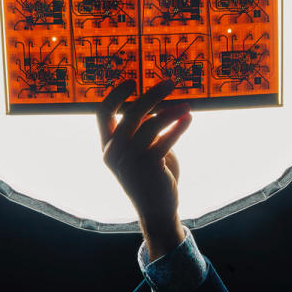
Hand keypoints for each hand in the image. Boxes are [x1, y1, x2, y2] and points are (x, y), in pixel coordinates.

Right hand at [98, 78, 191, 259]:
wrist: (158, 211)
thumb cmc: (152, 176)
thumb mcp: (142, 150)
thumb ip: (143, 129)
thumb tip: (157, 101)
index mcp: (107, 147)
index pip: (102, 113)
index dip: (116, 94)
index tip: (133, 80)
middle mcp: (113, 152)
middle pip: (130, 113)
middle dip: (151, 94)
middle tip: (170, 82)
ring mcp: (129, 160)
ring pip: (150, 123)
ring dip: (171, 111)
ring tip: (187, 105)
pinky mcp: (148, 165)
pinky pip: (165, 138)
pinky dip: (179, 126)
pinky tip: (189, 119)